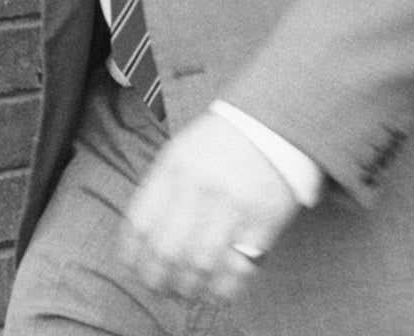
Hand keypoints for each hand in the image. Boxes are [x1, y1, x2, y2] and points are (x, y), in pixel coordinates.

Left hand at [118, 112, 303, 302]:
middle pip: (166, 251)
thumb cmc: (225, 140)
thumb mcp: (182, 151)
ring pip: (199, 264)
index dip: (133, 258)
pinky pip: (239, 266)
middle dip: (158, 280)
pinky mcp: (266, 219)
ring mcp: (235, 204)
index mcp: (176, 166)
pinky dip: (223, 288)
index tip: (137, 270)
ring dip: (189, 288)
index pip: (140, 225)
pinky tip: (216, 290)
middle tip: (162, 287)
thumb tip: (141, 243)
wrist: (280, 122)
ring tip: (188, 291)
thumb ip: (160, 190)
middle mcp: (202, 186)